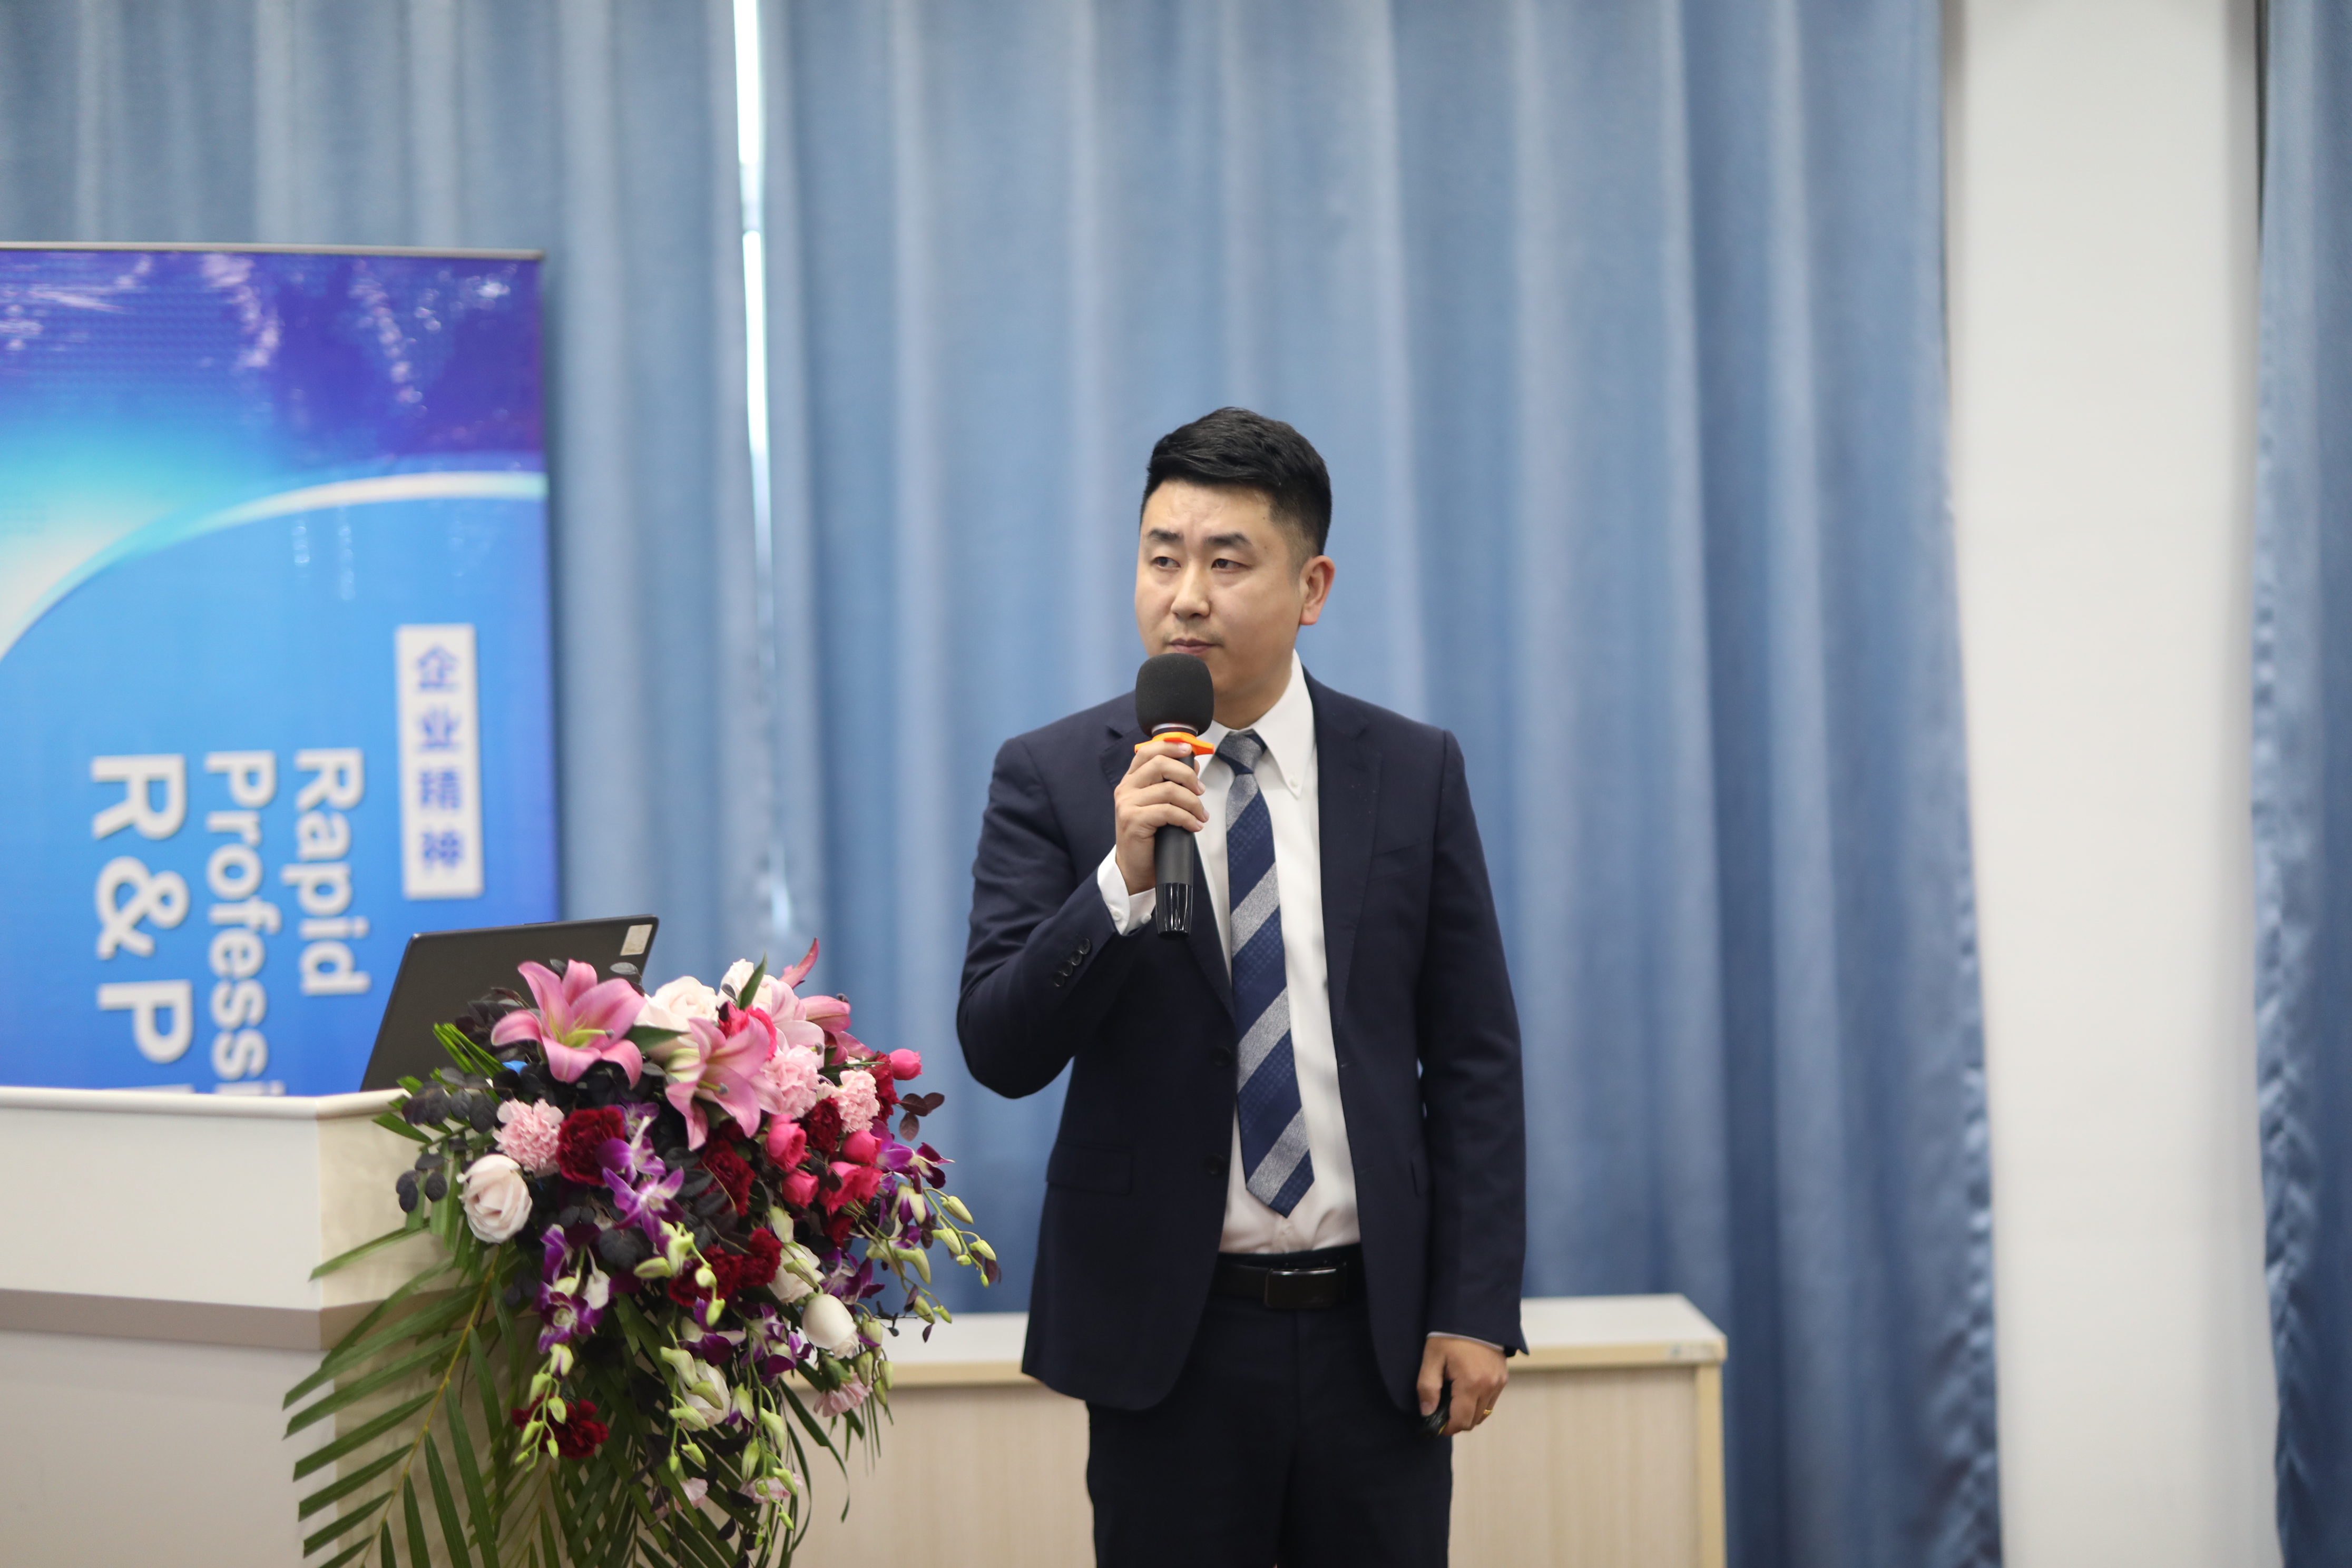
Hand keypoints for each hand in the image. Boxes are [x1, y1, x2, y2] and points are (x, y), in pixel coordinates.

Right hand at [1114, 739, 1206, 894]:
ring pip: (1169, 790)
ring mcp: (1127, 804)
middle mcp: (1126, 788)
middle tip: (1200, 791)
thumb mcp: (1159, 805)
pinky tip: (1194, 826)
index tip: (1189, 749)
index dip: (1170, 746)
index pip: (1147, 751)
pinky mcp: (1133, 820)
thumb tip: (1193, 766)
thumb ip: (1171, 784)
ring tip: (1201, 815)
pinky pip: (1168, 811)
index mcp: (1131, 781)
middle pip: (1160, 764)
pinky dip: (1187, 818)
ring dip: (1192, 802)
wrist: (1134, 868)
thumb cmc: (1149, 837)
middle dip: (1187, 775)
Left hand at [1418, 1335, 1506, 1436]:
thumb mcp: (1432, 1357)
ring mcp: (1498, 1382)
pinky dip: (1478, 1403)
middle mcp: (1489, 1386)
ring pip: (1483, 1413)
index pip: (1461, 1421)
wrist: (1474, 1312)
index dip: (1446, 1428)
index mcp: (1472, 1383)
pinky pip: (1490, 1401)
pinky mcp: (1502, 1377)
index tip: (1435, 1423)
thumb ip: (1427, 1387)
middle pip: (1473, 1421)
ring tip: (1453, 1399)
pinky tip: (1465, 1390)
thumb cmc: (1450, 1334)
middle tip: (1441, 1410)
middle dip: (1456, 1421)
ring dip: (1468, 1413)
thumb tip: (1427, 1413)